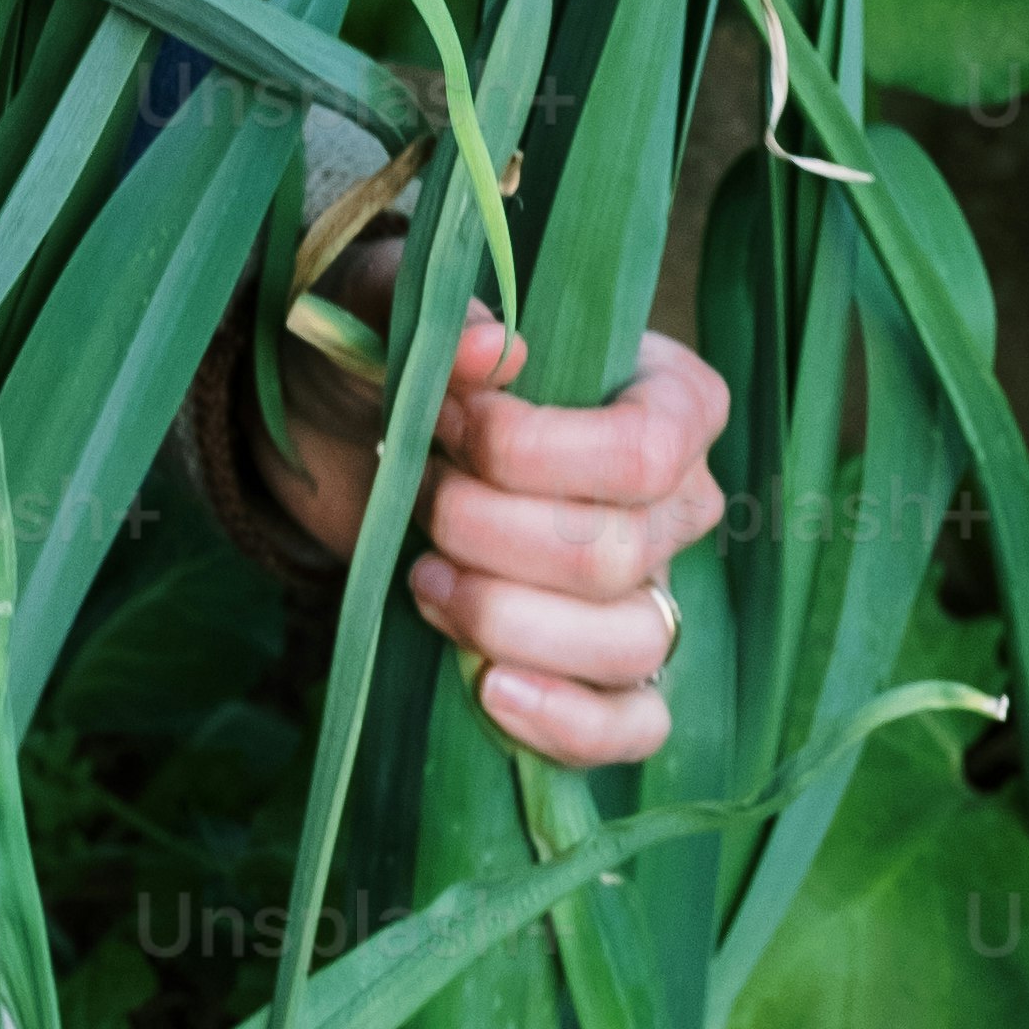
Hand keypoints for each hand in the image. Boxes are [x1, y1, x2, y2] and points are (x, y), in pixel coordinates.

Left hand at [254, 297, 728, 769]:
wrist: (347, 438)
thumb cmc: (395, 358)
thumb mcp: (392, 305)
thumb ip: (441, 310)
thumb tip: (493, 349)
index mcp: (670, 395)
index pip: (644, 451)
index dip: (533, 453)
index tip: (450, 421)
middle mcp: (681, 499)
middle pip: (618, 554)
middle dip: (490, 534)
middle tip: (425, 497)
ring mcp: (653, 590)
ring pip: (630, 642)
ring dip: (504, 618)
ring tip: (425, 579)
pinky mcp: (602, 669)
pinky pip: (634, 724)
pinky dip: (567, 722)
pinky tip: (488, 690)